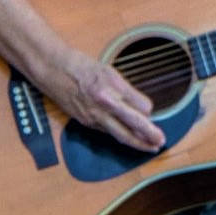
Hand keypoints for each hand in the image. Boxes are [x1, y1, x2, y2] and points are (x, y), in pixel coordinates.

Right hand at [45, 50, 163, 152]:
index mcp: (115, 86)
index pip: (143, 106)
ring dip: (138, 143)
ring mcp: (95, 115)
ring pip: (121, 134)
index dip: (148, 110)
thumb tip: (139, 107)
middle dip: (150, 134)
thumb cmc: (82, 66)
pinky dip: (119, 135)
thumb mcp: (110, 72)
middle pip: (136, 124)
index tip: (148, 111)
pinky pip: (107, 132)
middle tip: (161, 142)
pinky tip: (127, 138)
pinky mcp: (86, 122)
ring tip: (150, 148)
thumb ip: (125, 90)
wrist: (53, 69)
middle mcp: (107, 102)